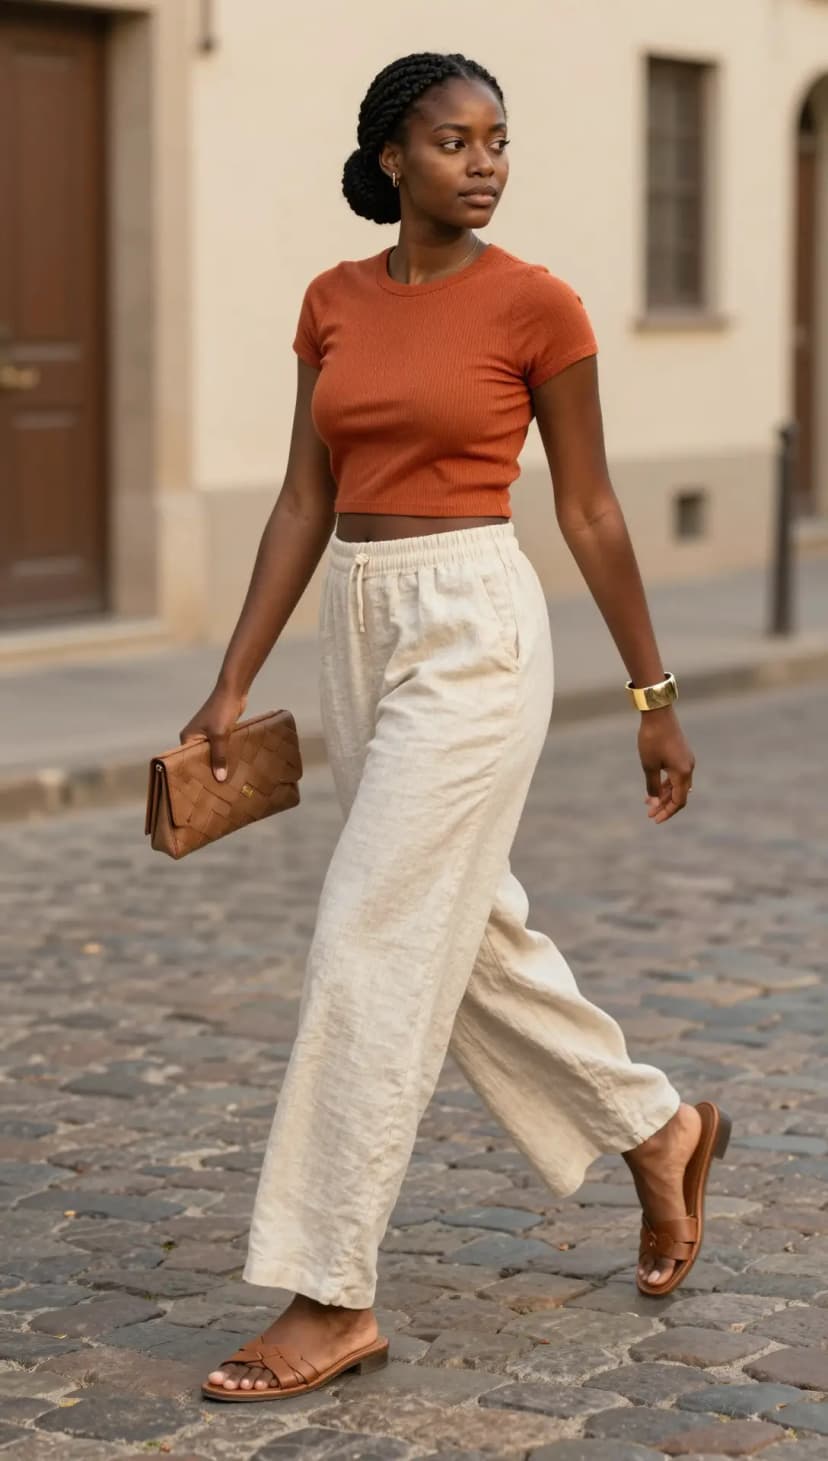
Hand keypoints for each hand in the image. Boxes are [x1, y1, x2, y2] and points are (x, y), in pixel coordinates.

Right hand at [179, 683, 247, 782]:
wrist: (233, 692)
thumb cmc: (222, 711)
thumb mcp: (220, 736)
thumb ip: (219, 757)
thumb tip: (219, 778)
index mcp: (188, 738)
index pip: (186, 760)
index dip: (194, 774)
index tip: (200, 789)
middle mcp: (193, 738)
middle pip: (198, 759)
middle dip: (207, 771)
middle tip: (214, 790)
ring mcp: (206, 736)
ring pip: (210, 755)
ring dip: (217, 765)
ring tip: (222, 783)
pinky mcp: (217, 734)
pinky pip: (218, 750)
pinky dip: (223, 757)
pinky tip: (230, 769)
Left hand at [637, 706, 694, 823]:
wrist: (658, 714)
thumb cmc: (652, 739)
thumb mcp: (649, 765)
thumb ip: (652, 786)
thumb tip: (653, 802)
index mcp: (682, 773)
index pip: (678, 801)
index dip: (667, 812)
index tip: (654, 818)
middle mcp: (688, 768)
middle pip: (679, 794)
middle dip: (664, 805)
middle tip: (649, 813)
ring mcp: (686, 760)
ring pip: (677, 784)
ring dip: (664, 794)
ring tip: (648, 801)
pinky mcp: (681, 754)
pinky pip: (676, 774)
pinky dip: (666, 783)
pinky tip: (654, 787)